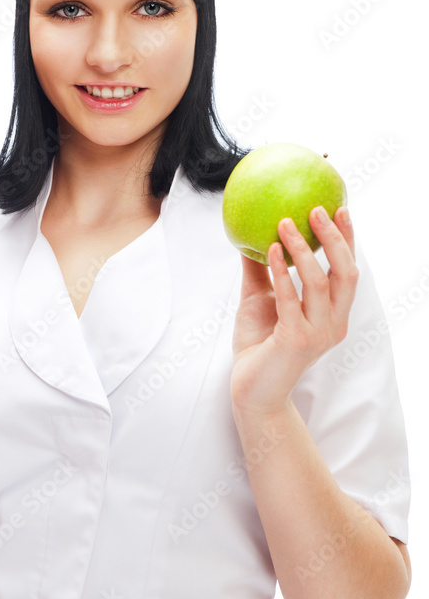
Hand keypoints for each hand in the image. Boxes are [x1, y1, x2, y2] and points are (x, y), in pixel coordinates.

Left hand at [230, 206, 358, 417]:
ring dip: (303, 249)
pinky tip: (270, 249)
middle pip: (346, 274)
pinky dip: (281, 271)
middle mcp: (333, 324)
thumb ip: (261, 270)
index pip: (348, 272)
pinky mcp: (296, 340)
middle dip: (335, 239)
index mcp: (332, 314)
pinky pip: (290, 299)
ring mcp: (317, 334)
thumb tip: (251, 234)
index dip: (348, 240)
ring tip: (284, 223)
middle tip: (316, 210)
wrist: (250, 390)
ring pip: (320, 283)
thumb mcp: (260, 299)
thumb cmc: (258, 345)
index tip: (340, 208)